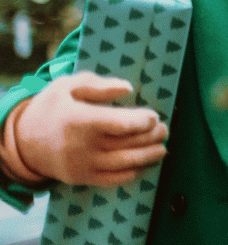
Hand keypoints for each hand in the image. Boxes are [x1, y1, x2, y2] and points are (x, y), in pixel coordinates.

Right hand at [16, 71, 168, 186]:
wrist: (24, 142)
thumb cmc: (51, 108)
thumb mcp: (68, 86)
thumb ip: (98, 85)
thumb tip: (127, 88)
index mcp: (79, 120)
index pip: (117, 124)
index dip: (141, 121)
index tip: (154, 116)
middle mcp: (81, 146)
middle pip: (126, 144)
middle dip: (150, 138)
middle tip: (164, 129)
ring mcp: (82, 165)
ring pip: (123, 164)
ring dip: (148, 156)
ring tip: (162, 147)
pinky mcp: (82, 178)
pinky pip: (112, 180)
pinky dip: (133, 173)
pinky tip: (145, 163)